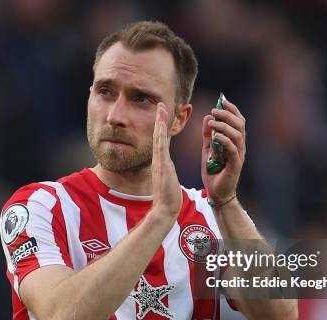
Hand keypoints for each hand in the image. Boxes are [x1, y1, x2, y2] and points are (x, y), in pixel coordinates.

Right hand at [151, 102, 181, 219]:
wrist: (164, 209)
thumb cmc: (168, 197)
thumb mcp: (168, 179)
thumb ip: (167, 172)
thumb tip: (167, 168)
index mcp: (161, 162)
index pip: (161, 141)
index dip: (161, 127)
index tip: (162, 114)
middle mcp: (159, 159)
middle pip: (158, 135)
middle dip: (159, 119)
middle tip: (160, 104)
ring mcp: (159, 162)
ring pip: (159, 138)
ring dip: (159, 122)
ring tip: (161, 108)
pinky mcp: (162, 165)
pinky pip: (161, 146)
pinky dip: (160, 135)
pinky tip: (160, 124)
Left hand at [201, 98, 246, 203]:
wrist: (216, 193)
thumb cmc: (213, 172)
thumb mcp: (207, 150)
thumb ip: (207, 135)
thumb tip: (207, 117)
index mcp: (235, 141)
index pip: (238, 121)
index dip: (232, 109)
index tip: (222, 100)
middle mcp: (240, 147)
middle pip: (240, 125)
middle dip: (228, 114)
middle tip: (215, 110)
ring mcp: (239, 156)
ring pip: (238, 135)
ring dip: (225, 126)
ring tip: (212, 122)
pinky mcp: (235, 165)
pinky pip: (233, 149)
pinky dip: (225, 140)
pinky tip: (217, 136)